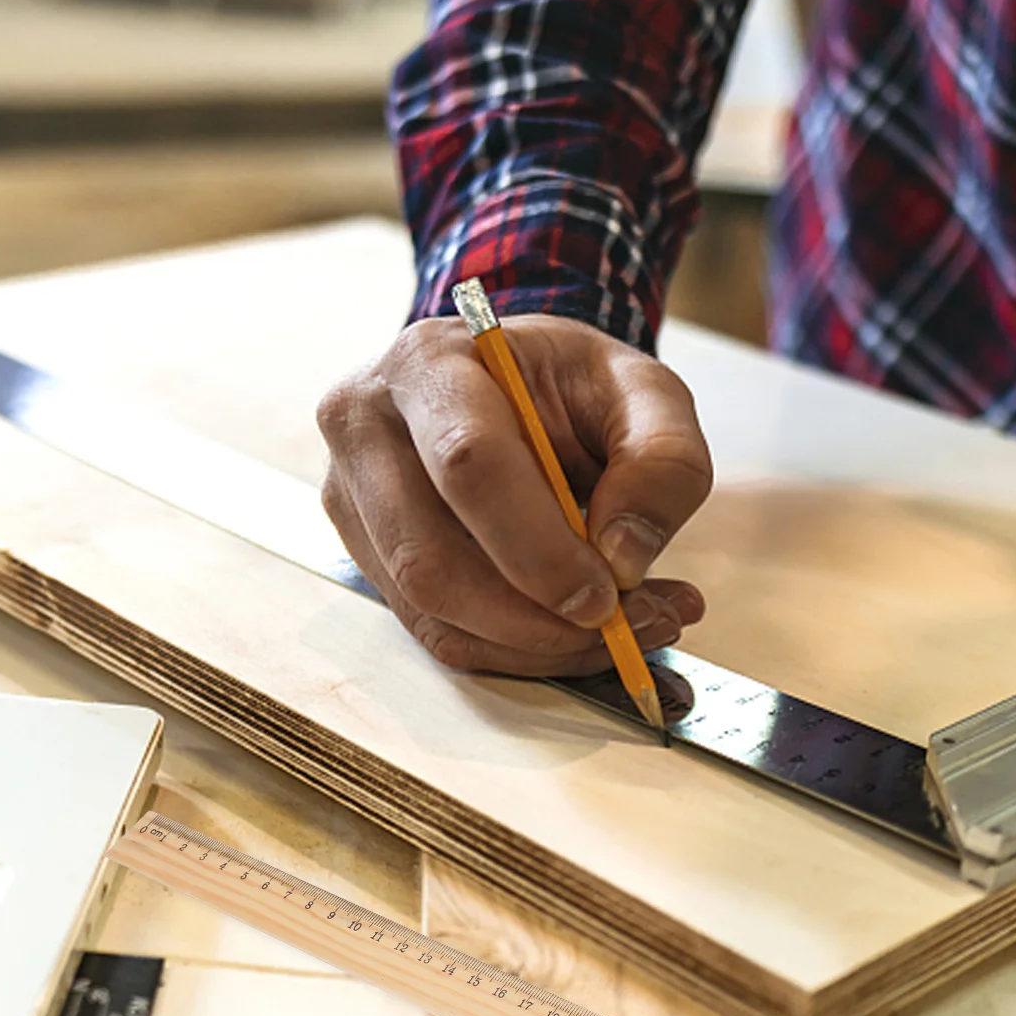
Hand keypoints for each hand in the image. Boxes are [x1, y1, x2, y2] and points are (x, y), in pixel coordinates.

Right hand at [318, 313, 711, 675]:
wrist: (509, 389)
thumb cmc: (568, 387)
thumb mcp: (642, 391)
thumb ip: (661, 460)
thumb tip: (623, 557)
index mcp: (429, 365)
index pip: (468, 465)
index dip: (537, 547)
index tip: (606, 595)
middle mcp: (366, 430)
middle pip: (429, 559)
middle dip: (533, 618)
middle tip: (626, 626)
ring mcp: (353, 500)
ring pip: (430, 611)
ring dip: (534, 644)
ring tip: (625, 627)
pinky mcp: (366, 556)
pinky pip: (436, 632)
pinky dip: (517, 650)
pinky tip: (577, 633)